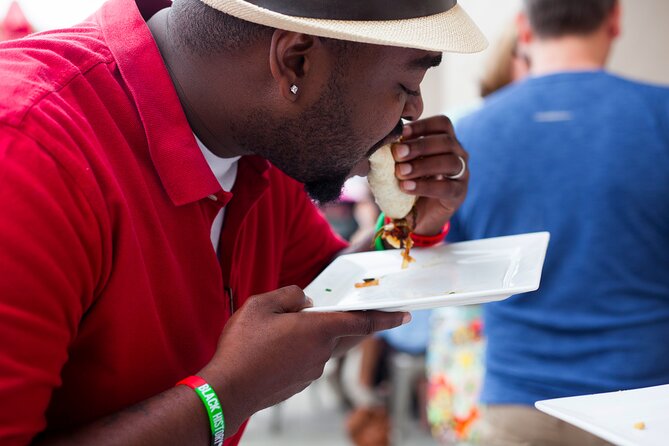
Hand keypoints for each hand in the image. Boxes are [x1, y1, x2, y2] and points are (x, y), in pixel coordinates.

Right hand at [199, 286, 407, 434]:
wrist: (228, 390)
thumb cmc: (243, 346)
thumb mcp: (261, 305)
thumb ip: (289, 296)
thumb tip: (306, 302)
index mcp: (318, 330)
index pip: (361, 321)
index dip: (386, 317)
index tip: (405, 315)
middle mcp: (322, 353)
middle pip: (343, 334)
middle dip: (345, 323)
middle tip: (336, 314)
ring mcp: (312, 371)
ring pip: (322, 347)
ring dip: (313, 337)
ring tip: (281, 331)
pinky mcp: (300, 383)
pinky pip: (308, 360)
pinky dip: (301, 351)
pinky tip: (277, 348)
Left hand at [392, 115, 468, 234]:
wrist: (418, 216)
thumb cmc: (409, 182)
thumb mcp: (404, 164)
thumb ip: (399, 152)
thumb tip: (382, 141)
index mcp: (446, 141)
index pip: (442, 124)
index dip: (422, 126)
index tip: (401, 132)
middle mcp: (458, 154)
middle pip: (446, 141)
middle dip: (420, 145)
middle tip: (397, 153)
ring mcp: (462, 174)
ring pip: (450, 162)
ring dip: (422, 165)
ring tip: (401, 172)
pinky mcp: (459, 194)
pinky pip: (446, 187)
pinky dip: (424, 186)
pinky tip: (406, 187)